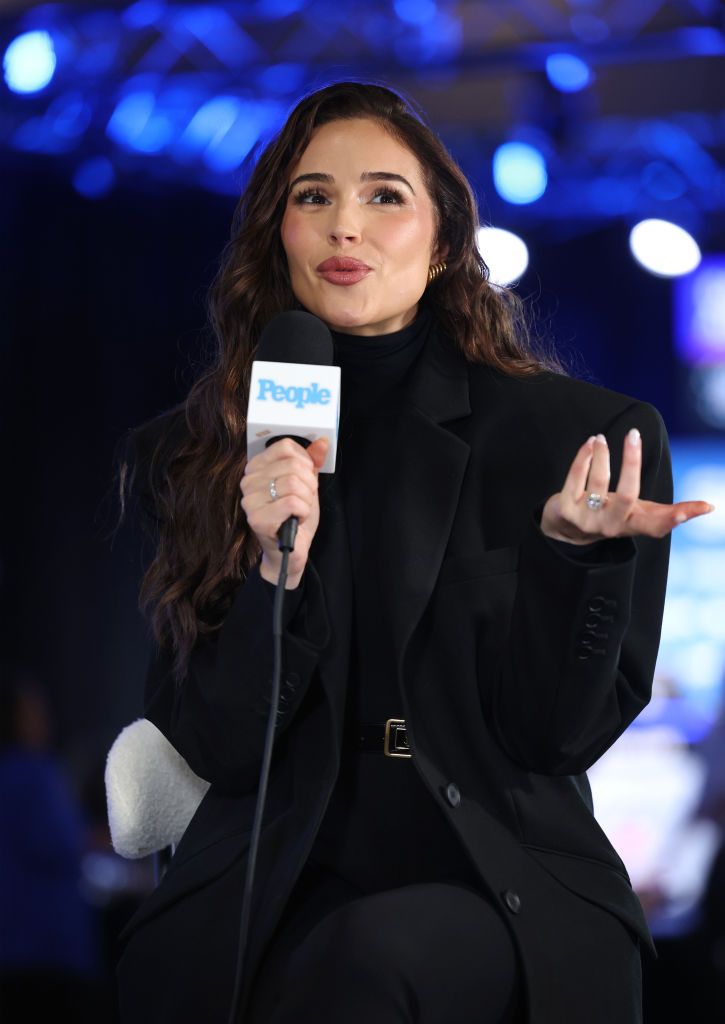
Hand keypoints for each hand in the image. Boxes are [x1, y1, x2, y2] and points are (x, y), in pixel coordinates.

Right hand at [240, 437, 328, 587]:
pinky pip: (292, 503)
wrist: (290, 550)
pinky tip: (296, 520)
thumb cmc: (294, 516)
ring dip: (306, 500)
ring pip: (293, 483)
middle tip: (304, 499)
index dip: (305, 462)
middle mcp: (248, 481)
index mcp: (256, 468)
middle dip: (309, 485)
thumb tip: (322, 443)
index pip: (285, 447)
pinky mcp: (257, 519)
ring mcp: (250, 501)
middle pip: (293, 466)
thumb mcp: (306, 484)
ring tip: (299, 510)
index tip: (305, 477)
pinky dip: (303, 512)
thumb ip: (312, 462)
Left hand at [540, 429, 713, 543]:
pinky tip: (591, 444)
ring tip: (602, 438)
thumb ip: (670, 512)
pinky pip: (575, 478)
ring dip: (601, 455)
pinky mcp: (564, 510)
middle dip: (631, 462)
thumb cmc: (612, 514)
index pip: (657, 525)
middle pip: (626, 495)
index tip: (702, 506)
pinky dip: (584, 457)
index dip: (676, 517)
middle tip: (634, 434)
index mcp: (632, 526)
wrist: (566, 529)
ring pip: (598, 482)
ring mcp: (586, 519)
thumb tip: (710, 506)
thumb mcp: (639, 514)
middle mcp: (610, 526)